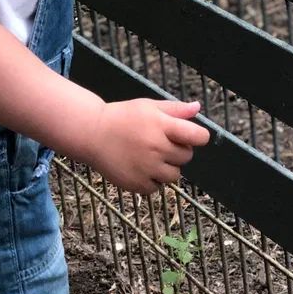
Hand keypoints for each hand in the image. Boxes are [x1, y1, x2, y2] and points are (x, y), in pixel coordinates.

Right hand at [86, 98, 209, 194]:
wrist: (93, 133)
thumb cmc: (123, 117)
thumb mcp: (149, 106)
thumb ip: (175, 109)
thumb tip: (197, 108)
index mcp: (162, 125)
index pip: (197, 136)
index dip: (199, 137)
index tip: (193, 137)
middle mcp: (156, 147)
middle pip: (187, 156)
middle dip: (179, 150)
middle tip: (162, 143)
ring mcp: (147, 168)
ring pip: (175, 175)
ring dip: (168, 167)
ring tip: (151, 156)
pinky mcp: (137, 183)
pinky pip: (157, 187)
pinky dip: (152, 180)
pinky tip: (140, 166)